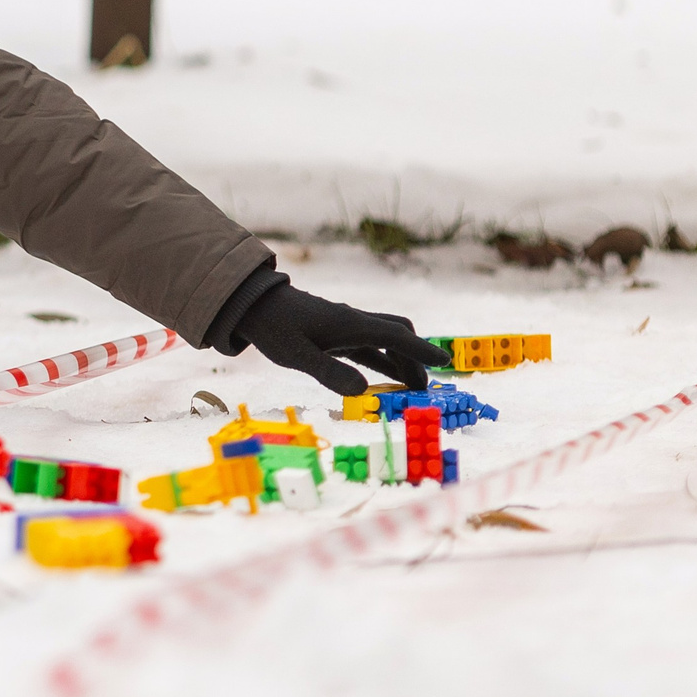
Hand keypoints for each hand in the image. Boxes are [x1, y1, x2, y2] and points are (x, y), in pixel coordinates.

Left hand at [236, 281, 446, 396]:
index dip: (421, 350)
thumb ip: (328, 371)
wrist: (250, 304)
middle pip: (396, 335)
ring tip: (411, 387)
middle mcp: (352, 322)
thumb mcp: (296, 354)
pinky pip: (367, 346)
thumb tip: (363, 392)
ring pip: (383, 340)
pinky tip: (385, 376)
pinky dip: (381, 360)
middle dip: (414, 358)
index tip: (446, 362)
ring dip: (400, 360)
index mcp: (350, 325)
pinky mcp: (334, 333)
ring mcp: (344, 327)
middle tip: (423, 387)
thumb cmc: (272, 327)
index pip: (396, 336)